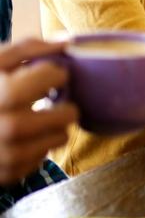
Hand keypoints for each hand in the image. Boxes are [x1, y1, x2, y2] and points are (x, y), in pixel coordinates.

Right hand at [0, 38, 78, 184]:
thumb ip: (26, 49)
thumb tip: (66, 42)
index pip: (42, 81)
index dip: (54, 75)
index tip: (55, 74)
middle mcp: (2, 128)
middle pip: (59, 118)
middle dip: (65, 108)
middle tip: (59, 102)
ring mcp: (3, 155)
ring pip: (55, 140)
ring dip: (56, 128)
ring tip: (42, 118)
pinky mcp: (4, 175)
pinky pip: (38, 161)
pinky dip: (38, 147)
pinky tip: (26, 137)